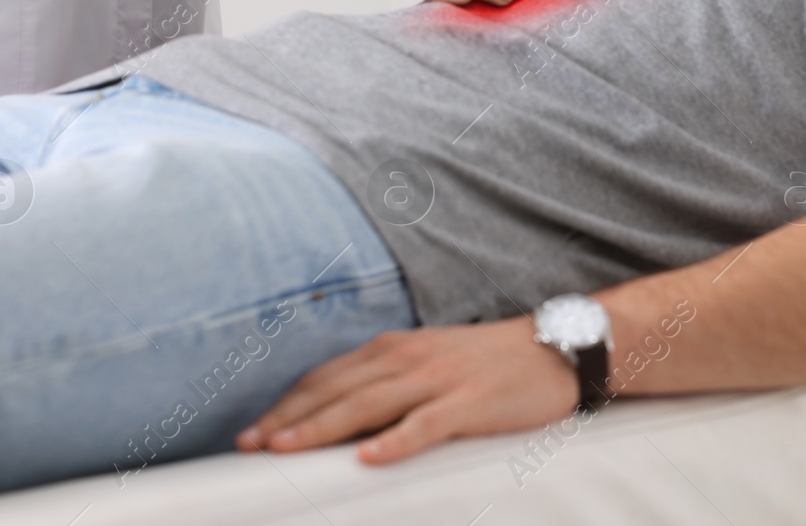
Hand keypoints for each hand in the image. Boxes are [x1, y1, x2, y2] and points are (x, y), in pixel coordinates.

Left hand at [236, 319, 579, 463]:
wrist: (554, 348)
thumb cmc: (485, 363)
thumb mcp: (428, 361)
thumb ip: (387, 381)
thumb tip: (339, 418)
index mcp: (394, 348)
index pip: (326, 377)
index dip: (287, 405)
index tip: (252, 433)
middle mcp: (409, 358)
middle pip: (337, 390)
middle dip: (289, 419)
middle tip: (251, 447)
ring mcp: (439, 379)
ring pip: (369, 404)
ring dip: (323, 427)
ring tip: (287, 449)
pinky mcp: (470, 402)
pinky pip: (426, 424)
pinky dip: (395, 441)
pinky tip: (369, 457)